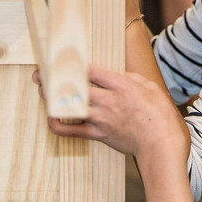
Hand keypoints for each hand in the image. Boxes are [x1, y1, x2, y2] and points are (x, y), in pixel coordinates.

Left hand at [41, 65, 188, 157]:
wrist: (160, 144)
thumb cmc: (159, 114)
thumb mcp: (148, 86)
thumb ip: (129, 78)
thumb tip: (116, 74)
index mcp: (121, 85)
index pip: (91, 70)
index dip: (73, 63)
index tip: (61, 57)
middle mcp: (108, 100)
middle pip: (75, 87)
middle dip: (55, 79)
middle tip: (40, 73)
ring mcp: (101, 118)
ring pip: (70, 106)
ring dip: (53, 99)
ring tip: (42, 90)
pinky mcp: (99, 134)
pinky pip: (73, 131)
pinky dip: (59, 126)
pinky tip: (51, 119)